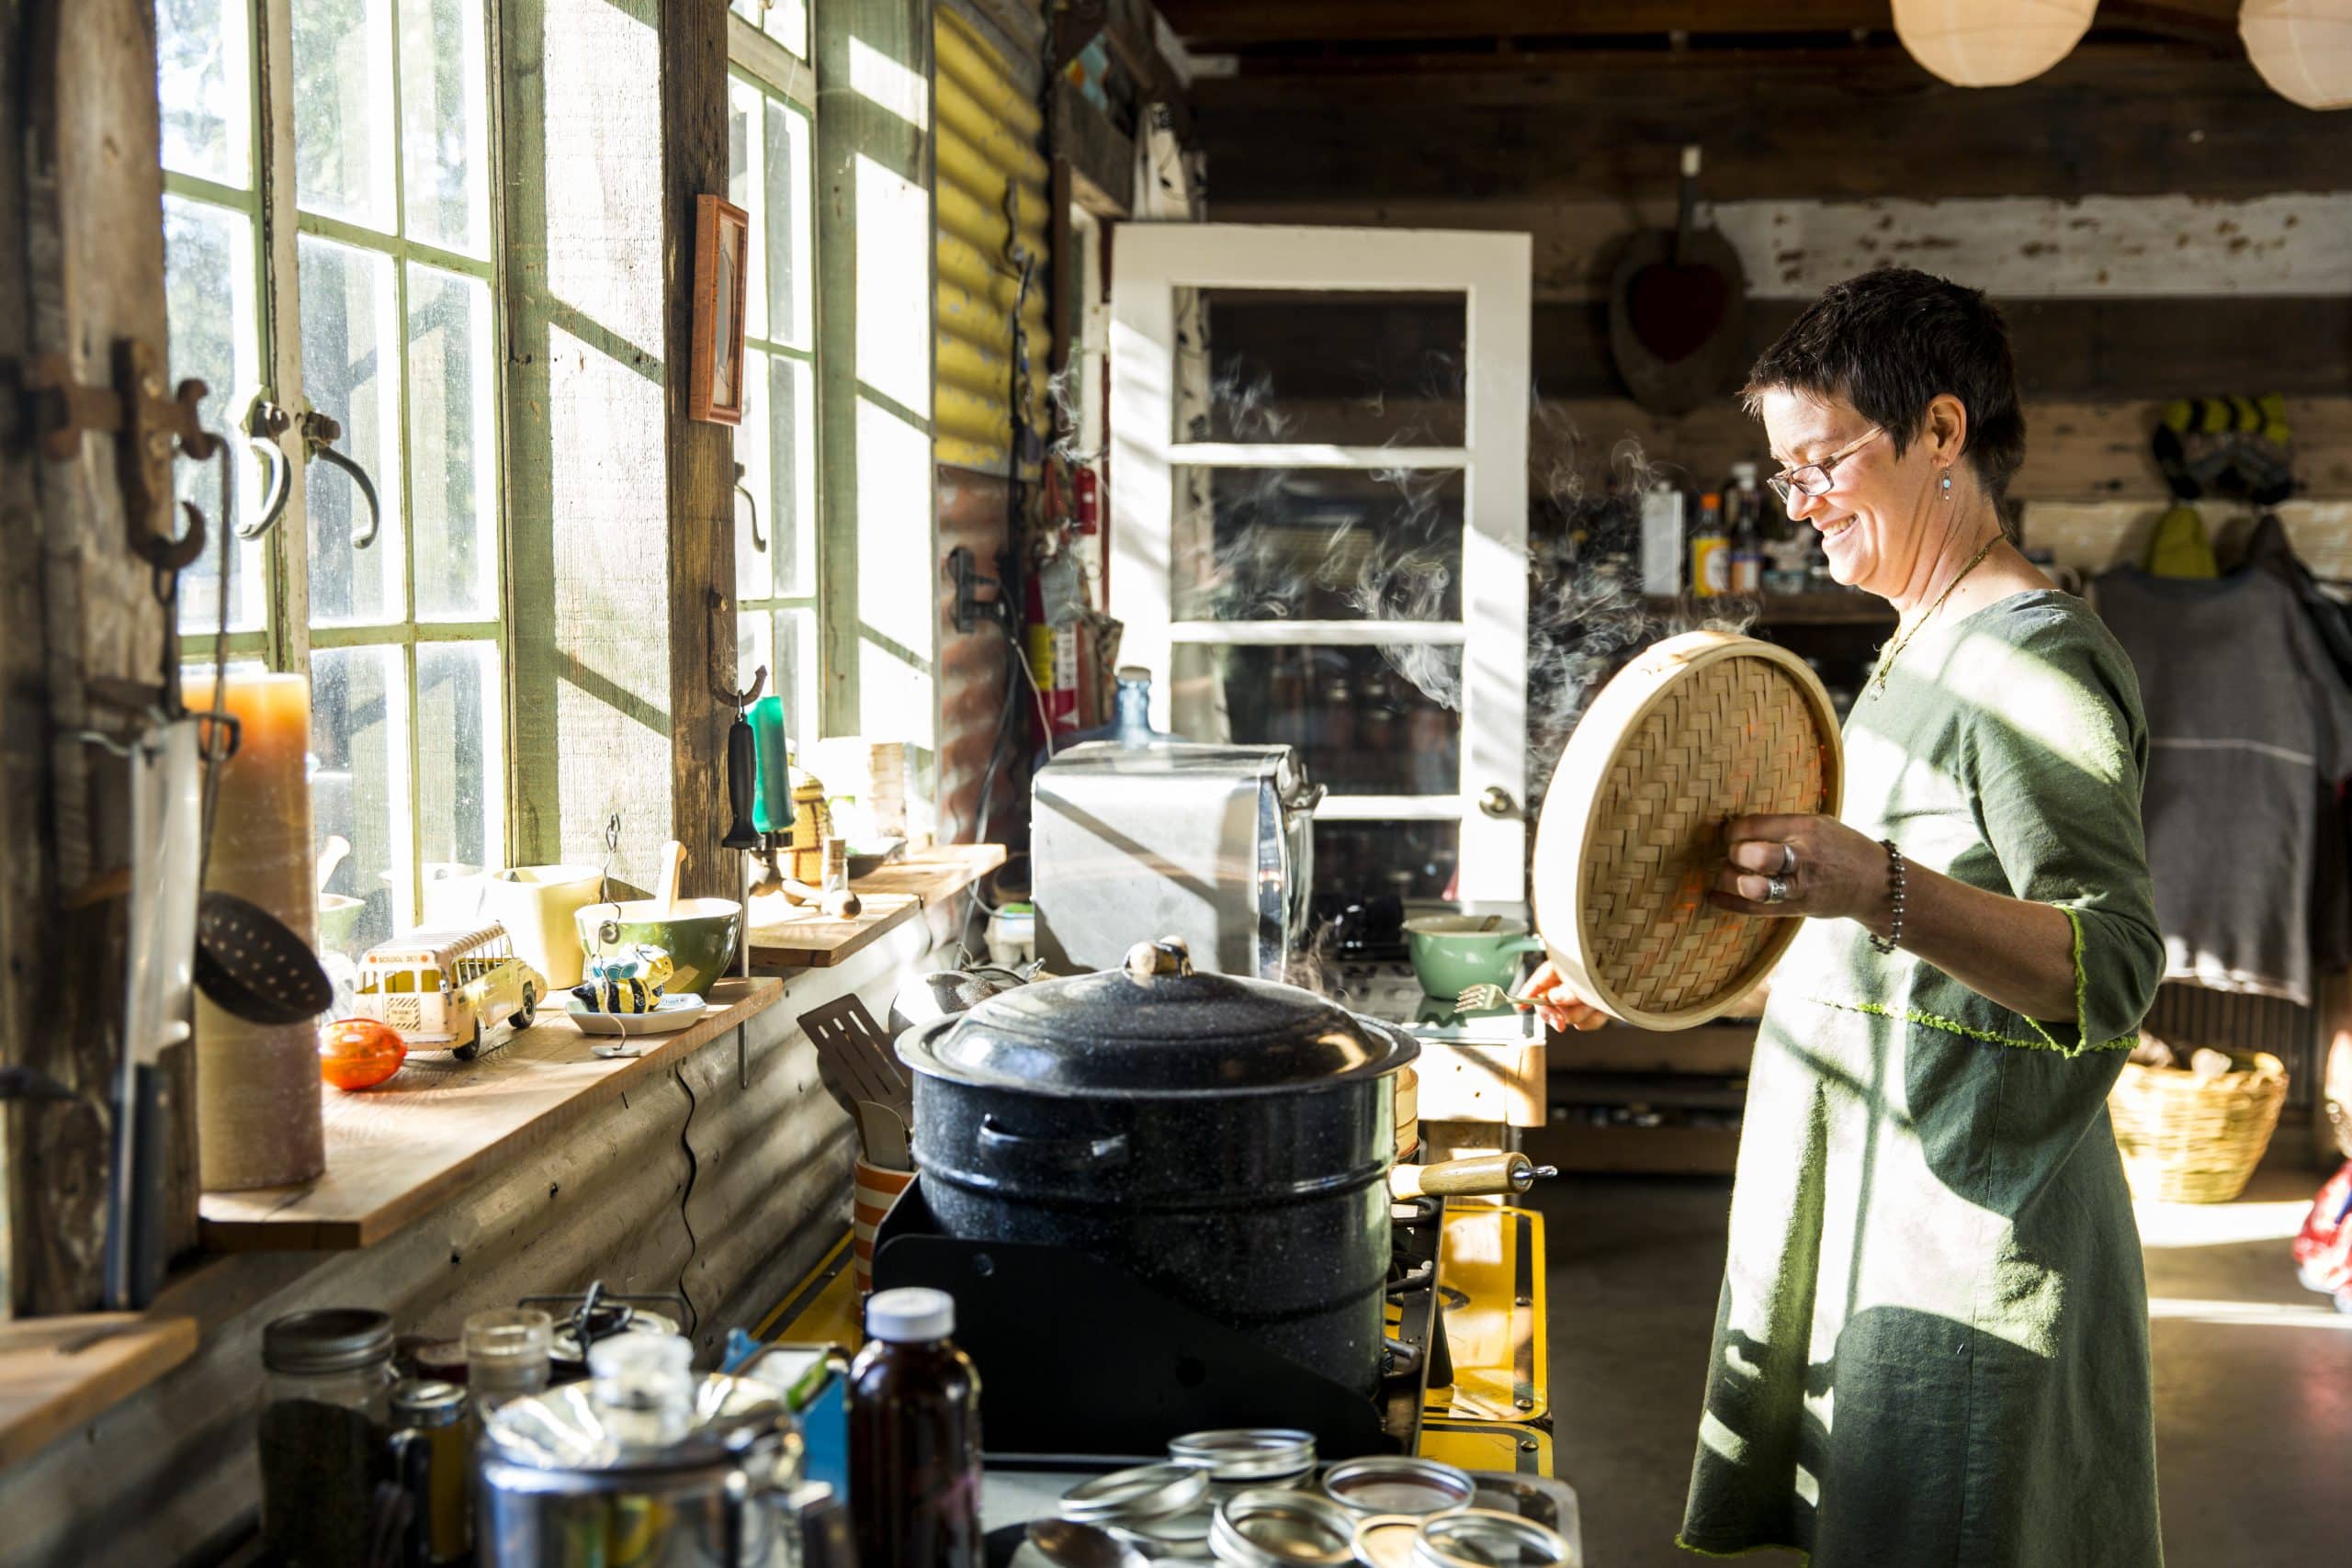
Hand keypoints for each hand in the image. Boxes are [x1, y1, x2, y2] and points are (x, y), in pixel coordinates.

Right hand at [1521, 959, 1609, 1033]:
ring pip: (1569, 1016)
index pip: (1538, 981)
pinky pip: (1587, 1024)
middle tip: (1560, 1023)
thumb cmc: (1617, 965)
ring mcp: (1584, 997)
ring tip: (1596, 1004)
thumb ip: (1567, 989)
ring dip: (1582, 1013)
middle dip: (1557, 1013)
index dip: (1527, 994)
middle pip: (1549, 1004)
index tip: (1519, 1005)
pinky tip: (1603, 1011)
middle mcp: (1571, 983)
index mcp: (1564, 968)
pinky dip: (1595, 1019)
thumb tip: (1554, 1000)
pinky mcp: (1596, 1009)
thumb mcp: (1585, 976)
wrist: (1643, 974)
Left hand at [1710, 813, 1882, 924]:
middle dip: (1734, 853)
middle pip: (1754, 855)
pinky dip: (1729, 904)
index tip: (1730, 833)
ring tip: (1725, 874)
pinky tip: (1714, 896)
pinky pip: (1754, 910)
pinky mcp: (1796, 908)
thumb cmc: (1840, 848)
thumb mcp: (1819, 823)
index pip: (1753, 825)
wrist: (1875, 883)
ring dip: (1728, 880)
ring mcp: (1800, 886)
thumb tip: (1738, 825)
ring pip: (1751, 887)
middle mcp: (1802, 857)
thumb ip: (1783, 824)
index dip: (1732, 830)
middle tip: (1734, 854)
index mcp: (1806, 828)